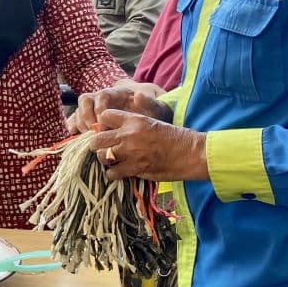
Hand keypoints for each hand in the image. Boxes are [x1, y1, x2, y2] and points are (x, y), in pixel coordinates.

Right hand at [69, 80, 170, 134]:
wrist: (149, 116)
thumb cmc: (151, 112)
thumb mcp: (156, 107)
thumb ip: (150, 102)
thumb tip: (139, 95)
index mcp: (116, 93)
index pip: (102, 95)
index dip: (99, 108)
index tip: (103, 124)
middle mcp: (102, 99)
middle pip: (85, 101)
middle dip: (86, 117)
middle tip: (92, 133)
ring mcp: (94, 108)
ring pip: (79, 110)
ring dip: (80, 124)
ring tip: (87, 139)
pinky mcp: (90, 119)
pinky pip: (75, 120)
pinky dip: (73, 128)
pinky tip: (75, 137)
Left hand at [89, 110, 208, 181]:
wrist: (190, 153)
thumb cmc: (174, 136)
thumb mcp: (154, 119)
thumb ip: (134, 118)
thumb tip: (121, 113)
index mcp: (134, 120)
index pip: (104, 116)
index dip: (102, 123)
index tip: (106, 130)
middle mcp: (129, 135)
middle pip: (96, 139)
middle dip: (97, 144)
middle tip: (104, 147)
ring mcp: (131, 153)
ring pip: (102, 157)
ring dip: (104, 159)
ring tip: (112, 160)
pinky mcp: (135, 169)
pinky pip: (112, 173)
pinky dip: (112, 173)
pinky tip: (118, 171)